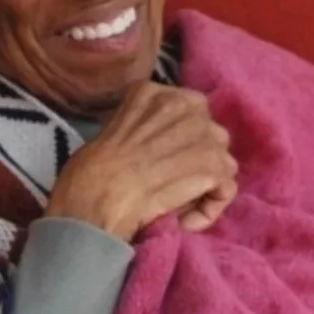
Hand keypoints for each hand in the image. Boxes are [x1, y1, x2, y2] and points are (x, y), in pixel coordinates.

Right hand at [45, 81, 236, 238]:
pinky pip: (226, 189)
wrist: (96, 201)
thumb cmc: (88, 173)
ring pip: (222, 161)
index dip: (179, 139)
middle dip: (198, 159)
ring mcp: (202, 134)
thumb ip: (141, 128)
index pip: (186, 110)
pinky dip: (209, 208)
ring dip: (206, 184)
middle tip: (175, 183)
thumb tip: (158, 146)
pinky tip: (185, 221)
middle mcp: (183, 105)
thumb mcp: (110, 131)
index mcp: (152, 92)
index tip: (163, 161)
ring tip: (180, 206)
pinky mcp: (213, 166)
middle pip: (209, 133)